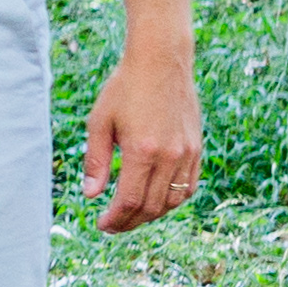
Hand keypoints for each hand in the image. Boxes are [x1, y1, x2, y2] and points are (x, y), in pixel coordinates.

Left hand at [82, 52, 203, 233]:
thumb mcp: (100, 121)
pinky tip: (155, 201)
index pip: (130, 201)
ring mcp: (187, 154)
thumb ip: (96, 161)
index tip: (102, 224)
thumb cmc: (125, 88)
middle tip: (113, 225)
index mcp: (142, 151)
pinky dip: (172, 200)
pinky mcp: (196, 149)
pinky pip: (188, 187)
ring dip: (151, 215)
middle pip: (151, 207)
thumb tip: (91, 195)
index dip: (115, 219)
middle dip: (130, 222)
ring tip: (131, 216)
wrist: (161, 61)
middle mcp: (169, 156)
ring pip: (172, 201)